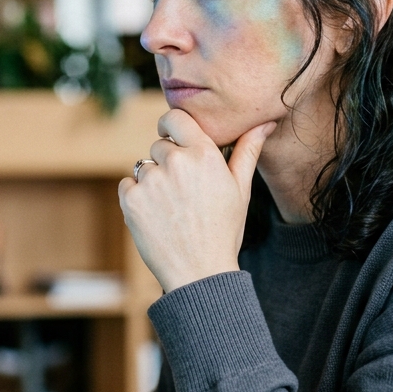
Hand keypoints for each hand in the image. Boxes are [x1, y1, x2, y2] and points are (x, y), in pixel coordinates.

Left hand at [118, 110, 275, 292]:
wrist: (200, 273)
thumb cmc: (224, 230)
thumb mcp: (240, 189)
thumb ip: (247, 151)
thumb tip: (264, 123)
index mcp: (204, 154)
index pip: (175, 118)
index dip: (171, 126)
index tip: (173, 138)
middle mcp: (176, 162)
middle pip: (160, 145)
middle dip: (167, 162)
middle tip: (183, 192)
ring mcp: (151, 181)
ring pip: (144, 166)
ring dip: (153, 181)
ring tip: (172, 209)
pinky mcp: (131, 199)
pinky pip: (128, 185)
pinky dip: (137, 197)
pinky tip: (157, 216)